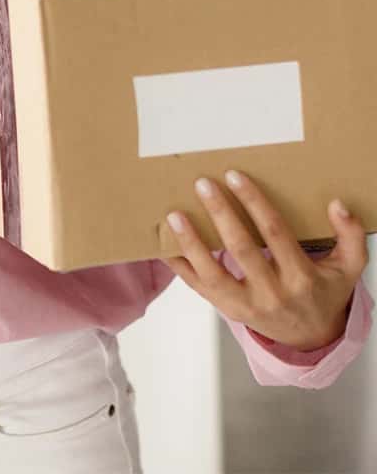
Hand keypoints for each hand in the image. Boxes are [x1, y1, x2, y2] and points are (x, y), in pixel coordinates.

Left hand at [163, 170, 366, 351]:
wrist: (310, 336)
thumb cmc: (325, 292)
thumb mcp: (349, 268)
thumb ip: (349, 236)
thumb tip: (336, 205)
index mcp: (301, 278)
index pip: (275, 233)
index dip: (255, 204)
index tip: (235, 176)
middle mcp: (272, 293)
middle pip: (241, 249)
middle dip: (220, 214)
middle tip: (203, 183)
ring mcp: (246, 305)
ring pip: (212, 273)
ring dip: (191, 242)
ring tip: (175, 214)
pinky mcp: (226, 309)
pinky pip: (197, 287)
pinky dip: (179, 266)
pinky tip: (163, 245)